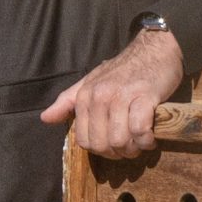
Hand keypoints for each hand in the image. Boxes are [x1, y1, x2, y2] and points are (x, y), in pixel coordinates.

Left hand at [41, 26, 182, 158]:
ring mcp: (121, 96)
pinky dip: (145, 140)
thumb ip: (67, 101)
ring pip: (119, 140)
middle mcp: (99, 97)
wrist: (156, 48)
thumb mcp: (91, 82)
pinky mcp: (144, 96)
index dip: (99, 150)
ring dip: (132, 149)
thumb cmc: (125, 69)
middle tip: (129, 149)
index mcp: (84, 97)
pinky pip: (139, 130)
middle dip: (116, 153)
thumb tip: (45, 118)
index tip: (113, 148)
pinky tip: (150, 138)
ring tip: (140, 144)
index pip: (83, 140)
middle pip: (101, 144)